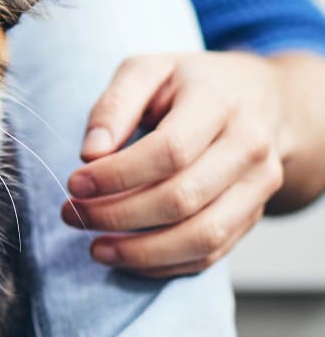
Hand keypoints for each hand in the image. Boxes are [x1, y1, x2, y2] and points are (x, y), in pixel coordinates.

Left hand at [60, 51, 288, 277]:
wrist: (264, 100)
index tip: (74, 184)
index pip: (169, 151)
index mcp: (220, 102)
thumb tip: (91, 153)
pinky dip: (164, 265)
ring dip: (141, 252)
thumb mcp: (148, 71)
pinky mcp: (254, 215)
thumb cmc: (190, 85)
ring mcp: (257, 185)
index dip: (116, 175)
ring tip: (95, 248)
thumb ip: (115, 105)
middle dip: (117, 215)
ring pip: (202, 236)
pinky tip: (127, 258)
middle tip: (72, 215)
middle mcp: (248, 146)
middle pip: (182, 199)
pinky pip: (211, 254)